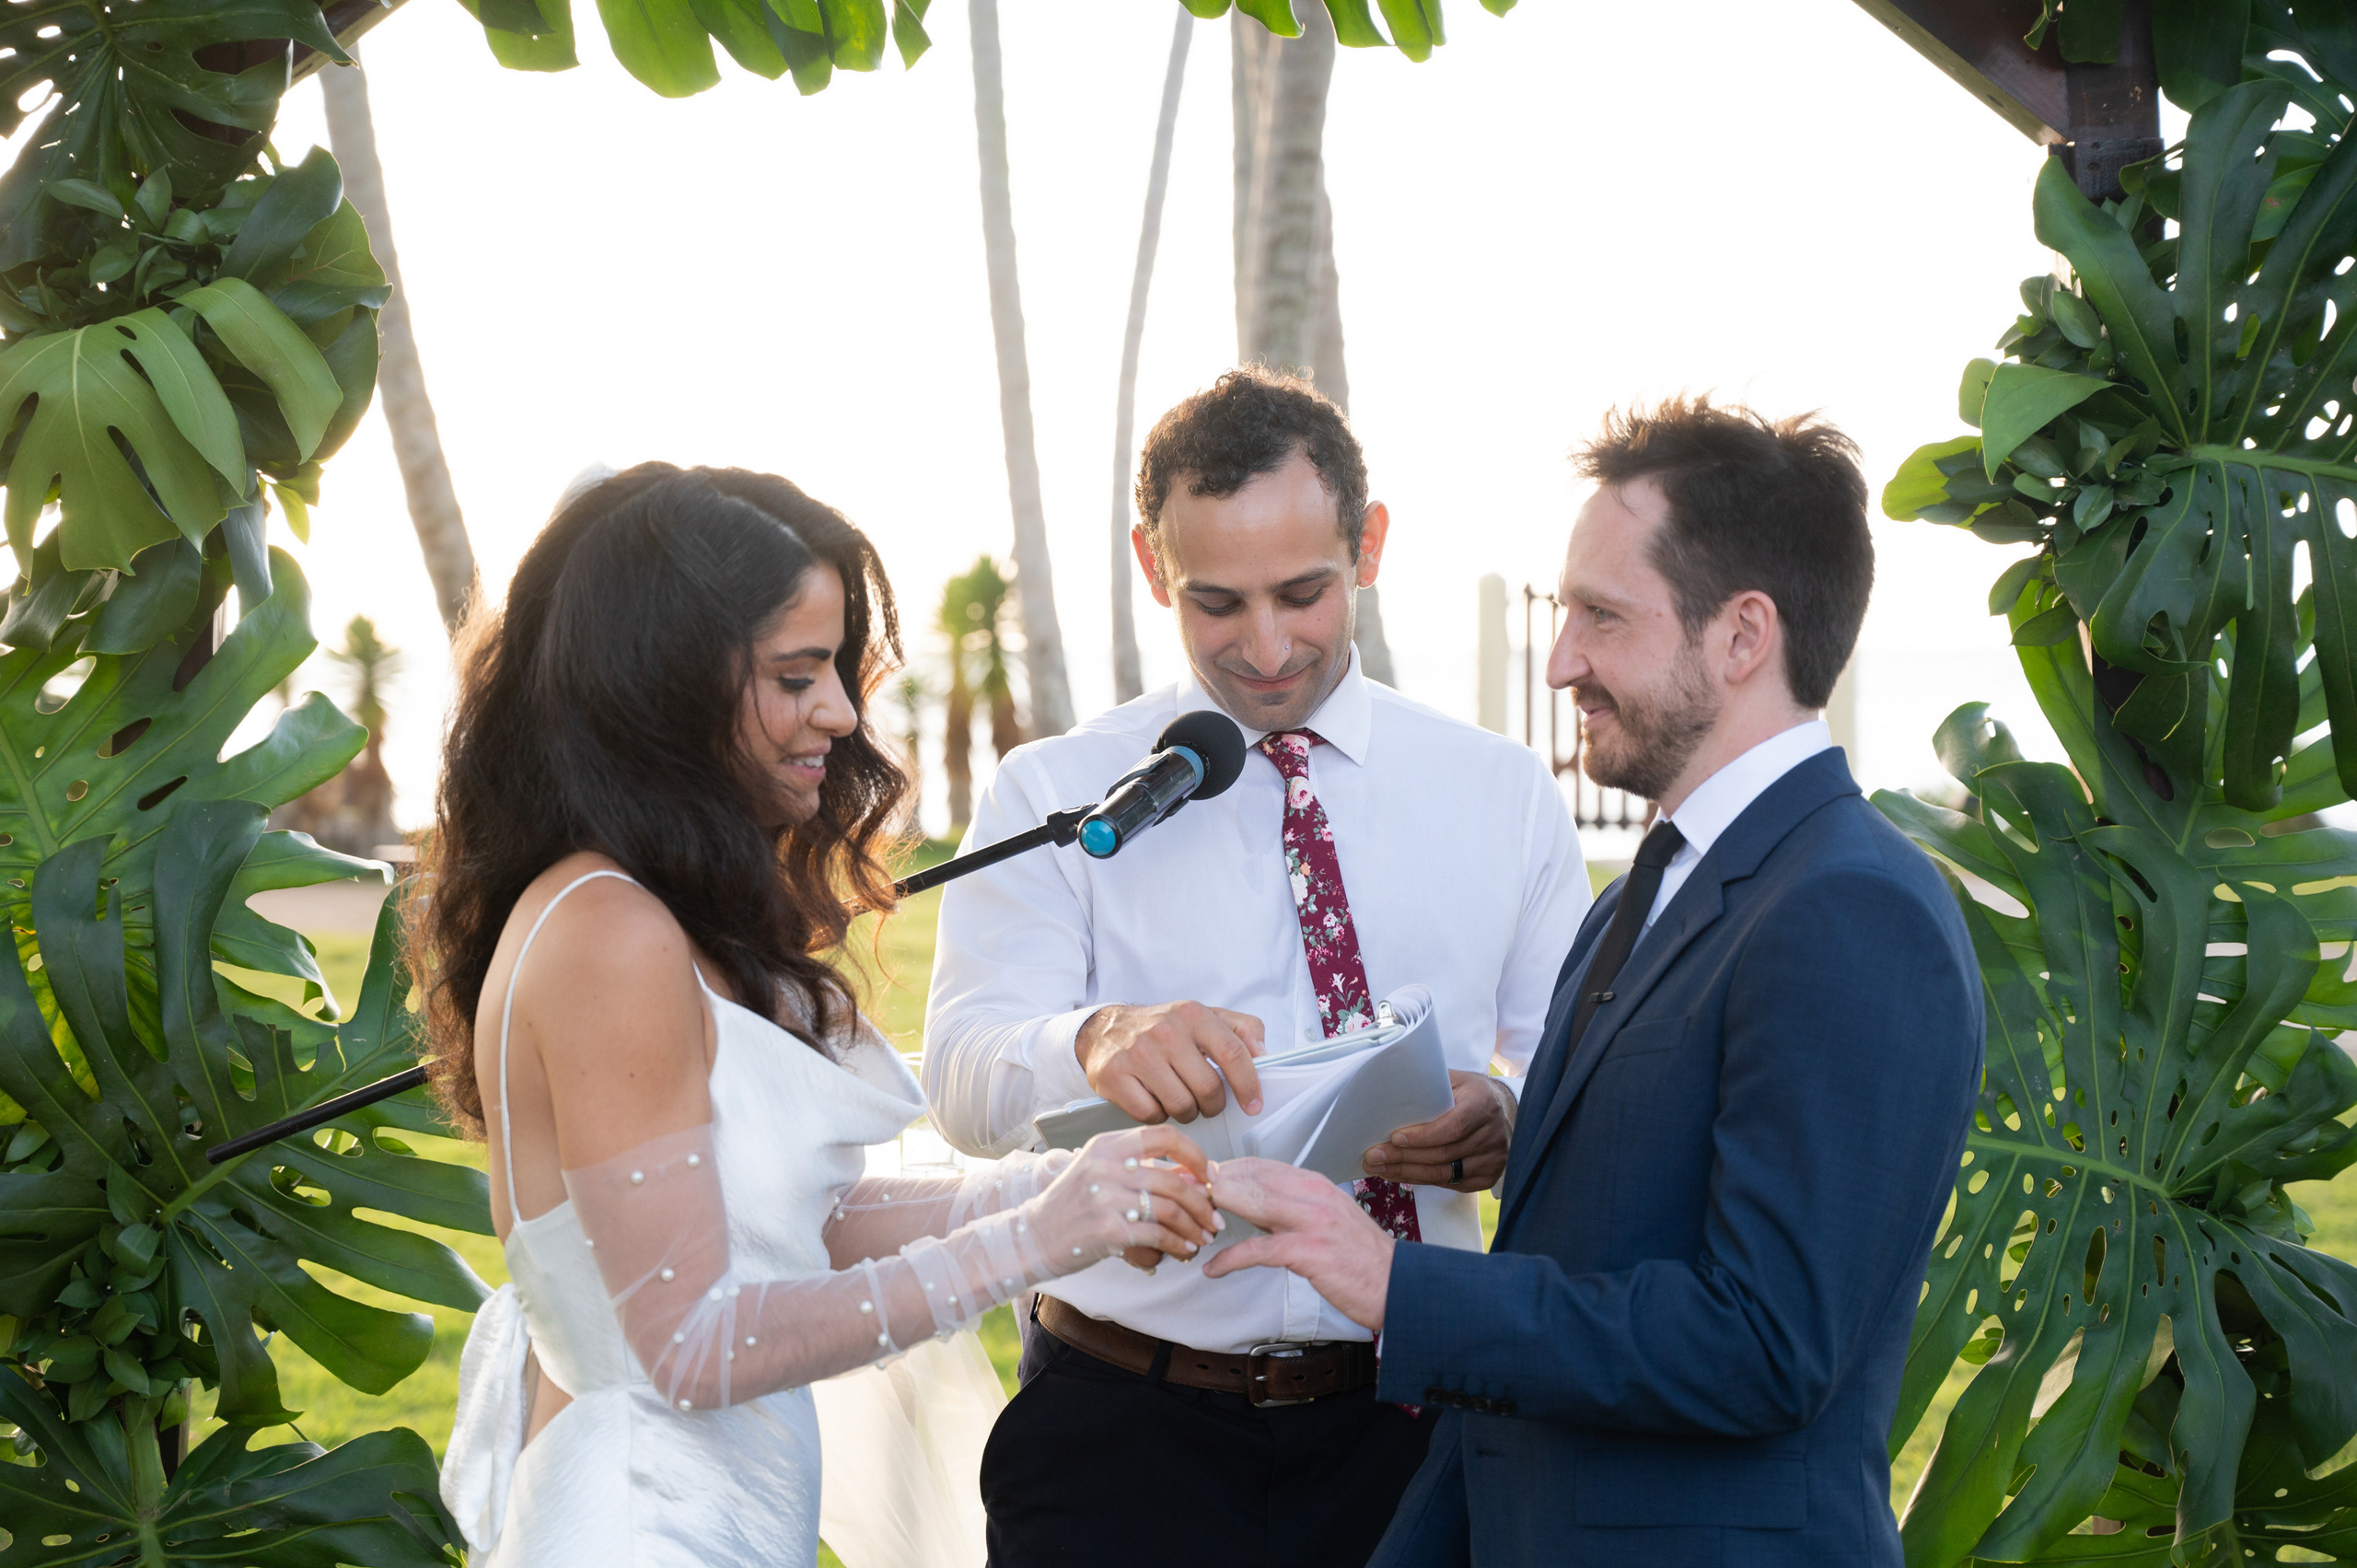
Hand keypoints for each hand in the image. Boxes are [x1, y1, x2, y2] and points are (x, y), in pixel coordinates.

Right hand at [1029, 1125, 1218, 1274]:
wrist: (1033, 1237)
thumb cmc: (1070, 1206)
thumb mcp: (1098, 1171)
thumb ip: (1136, 1167)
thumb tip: (1190, 1175)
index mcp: (1107, 1145)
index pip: (1163, 1135)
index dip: (1194, 1154)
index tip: (1208, 1174)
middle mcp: (1107, 1166)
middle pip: (1173, 1179)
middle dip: (1202, 1203)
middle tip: (1215, 1218)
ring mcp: (1106, 1197)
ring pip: (1170, 1209)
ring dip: (1194, 1227)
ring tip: (1203, 1237)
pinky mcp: (1108, 1230)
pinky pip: (1158, 1236)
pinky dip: (1178, 1245)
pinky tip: (1185, 1250)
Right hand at [1076, 1002, 1265, 1124]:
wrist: (1103, 1030)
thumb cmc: (1163, 1029)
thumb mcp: (1203, 1017)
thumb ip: (1241, 1029)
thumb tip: (1264, 1054)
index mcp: (1192, 1014)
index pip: (1233, 1053)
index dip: (1248, 1084)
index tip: (1254, 1105)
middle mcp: (1164, 1031)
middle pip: (1208, 1089)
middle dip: (1213, 1104)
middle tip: (1206, 1102)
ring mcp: (1136, 1054)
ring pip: (1181, 1106)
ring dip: (1186, 1112)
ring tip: (1179, 1099)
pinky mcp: (1113, 1076)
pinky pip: (1150, 1114)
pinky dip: (1158, 1115)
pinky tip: (1154, 1100)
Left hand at [1202, 1158, 1393, 1330]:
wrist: (1399, 1285)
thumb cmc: (1360, 1258)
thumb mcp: (1328, 1220)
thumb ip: (1294, 1209)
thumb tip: (1255, 1207)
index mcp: (1315, 1185)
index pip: (1260, 1166)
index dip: (1225, 1171)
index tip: (1198, 1180)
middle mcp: (1313, 1194)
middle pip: (1251, 1177)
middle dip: (1212, 1184)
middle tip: (1181, 1195)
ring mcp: (1312, 1221)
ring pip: (1253, 1202)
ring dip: (1217, 1209)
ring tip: (1190, 1221)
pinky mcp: (1309, 1252)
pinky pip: (1259, 1250)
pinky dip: (1230, 1258)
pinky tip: (1212, 1267)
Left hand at [1361, 1070, 1514, 1191]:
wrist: (1506, 1111)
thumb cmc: (1470, 1093)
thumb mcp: (1455, 1079)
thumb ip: (1429, 1084)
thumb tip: (1388, 1088)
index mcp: (1483, 1104)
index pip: (1452, 1127)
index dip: (1422, 1136)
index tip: (1394, 1137)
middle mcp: (1492, 1135)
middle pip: (1443, 1154)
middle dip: (1403, 1157)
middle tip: (1372, 1157)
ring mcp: (1492, 1159)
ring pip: (1443, 1174)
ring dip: (1406, 1172)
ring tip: (1378, 1168)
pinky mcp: (1487, 1177)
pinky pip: (1449, 1184)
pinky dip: (1421, 1181)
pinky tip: (1399, 1174)